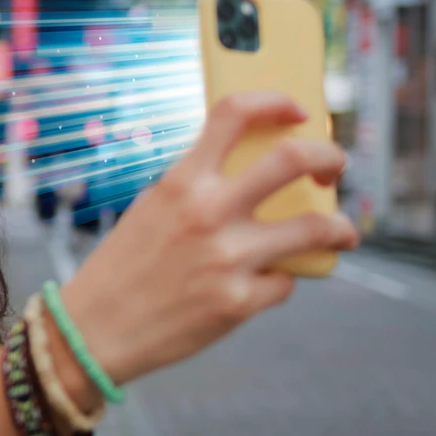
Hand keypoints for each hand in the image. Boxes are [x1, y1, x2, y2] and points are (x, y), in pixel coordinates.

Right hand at [59, 91, 359, 387]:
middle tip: (333, 168)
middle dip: (329, 159)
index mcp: (181, 181)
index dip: (277, 102)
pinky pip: (283, 283)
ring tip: (342, 233)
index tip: (297, 111)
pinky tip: (263, 285)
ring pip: (314, 229)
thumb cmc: (122, 270)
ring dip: (339, 228)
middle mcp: (208, 212)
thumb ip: (196, 188)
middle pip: (294, 161)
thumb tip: (255, 175)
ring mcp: (227, 258)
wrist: (93, 333)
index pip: (235, 113)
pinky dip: (278, 282)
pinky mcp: (237, 302)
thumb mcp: (151, 211)